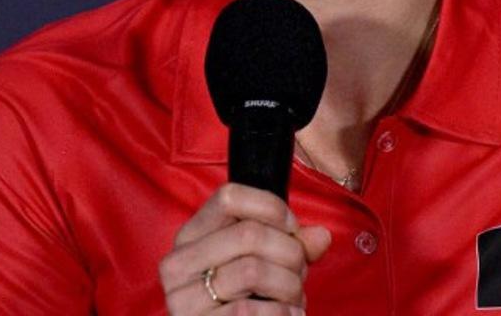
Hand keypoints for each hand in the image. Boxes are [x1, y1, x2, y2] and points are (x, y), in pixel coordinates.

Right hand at [158, 183, 332, 313]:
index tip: (292, 229)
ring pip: (252, 271)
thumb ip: (291, 247)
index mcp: (191, 236)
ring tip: (295, 299)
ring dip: (289, 287)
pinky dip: (282, 313)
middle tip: (300, 273)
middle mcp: (178, 263)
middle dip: (290, 253)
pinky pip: (248, 311)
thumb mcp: (262, 265)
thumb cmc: (242, 303)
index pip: (229, 197)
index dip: (271, 208)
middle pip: (249, 233)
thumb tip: (322, 236)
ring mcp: (182, 298)